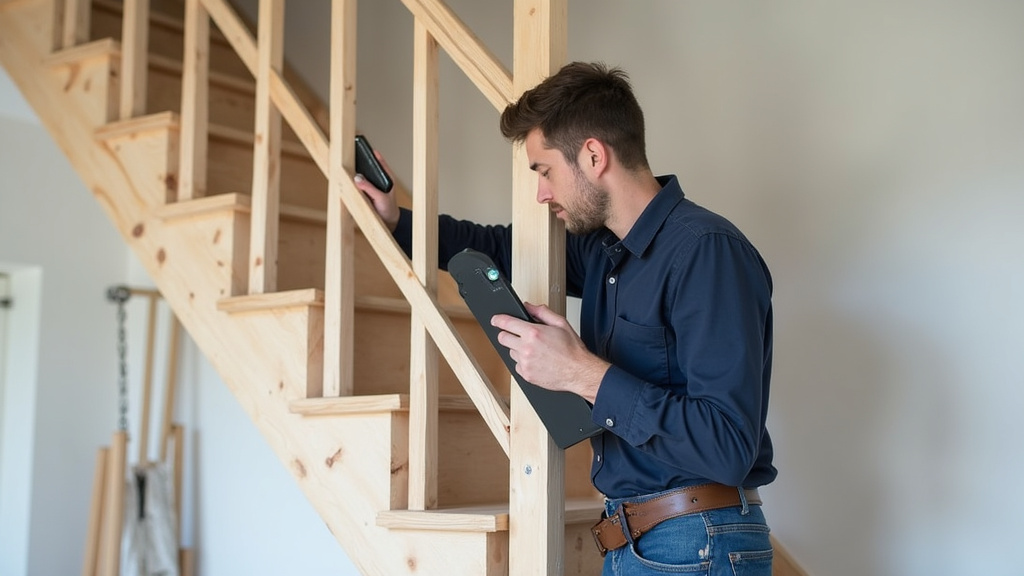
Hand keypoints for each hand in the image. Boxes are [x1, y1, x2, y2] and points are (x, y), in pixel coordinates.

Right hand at [352, 150, 399, 231]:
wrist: (388, 222)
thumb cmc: (388, 209)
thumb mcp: (380, 198)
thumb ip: (370, 189)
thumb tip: (357, 178)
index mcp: (386, 177)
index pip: (379, 162)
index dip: (371, 153)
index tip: (362, 147)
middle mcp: (378, 179)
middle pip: (368, 166)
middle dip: (359, 161)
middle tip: (348, 155)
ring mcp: (371, 184)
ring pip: (361, 174)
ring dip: (353, 171)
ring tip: (344, 165)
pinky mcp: (365, 191)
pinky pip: (357, 183)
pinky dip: (351, 181)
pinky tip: (344, 178)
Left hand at [491, 302, 609, 402]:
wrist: (579, 372)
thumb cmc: (572, 350)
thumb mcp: (560, 323)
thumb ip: (542, 312)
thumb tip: (528, 306)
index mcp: (533, 333)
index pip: (506, 323)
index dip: (498, 319)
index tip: (495, 319)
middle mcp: (526, 348)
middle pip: (502, 338)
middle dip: (507, 334)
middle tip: (518, 335)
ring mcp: (525, 363)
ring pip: (510, 352)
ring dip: (517, 349)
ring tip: (535, 350)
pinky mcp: (526, 375)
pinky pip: (516, 366)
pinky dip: (523, 363)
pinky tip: (536, 361)